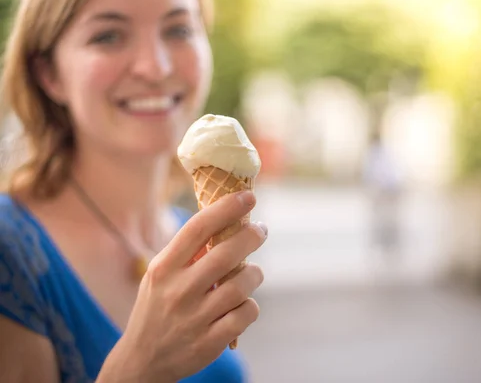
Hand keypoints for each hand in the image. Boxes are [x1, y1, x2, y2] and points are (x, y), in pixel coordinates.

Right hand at [102, 191, 266, 381]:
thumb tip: (224, 219)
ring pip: (243, 284)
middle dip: (252, 236)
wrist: (141, 362)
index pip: (198, 228)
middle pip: (227, 253)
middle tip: (260, 230)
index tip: (247, 196)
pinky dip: (250, 306)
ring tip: (251, 273)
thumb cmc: (157, 309)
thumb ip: (186, 252)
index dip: (226, 208)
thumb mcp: (160, 276)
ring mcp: (195, 318)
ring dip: (254, 274)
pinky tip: (241, 305)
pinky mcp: (210, 342)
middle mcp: (178, 291)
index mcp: (164, 268)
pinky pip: (247, 313)